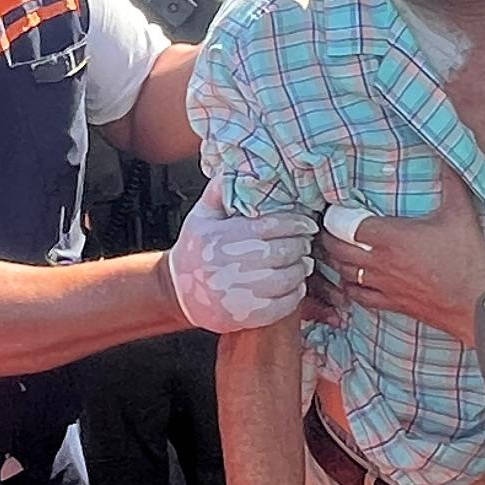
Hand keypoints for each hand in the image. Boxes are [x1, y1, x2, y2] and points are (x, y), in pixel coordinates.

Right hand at [166, 178, 315, 332]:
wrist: (177, 292)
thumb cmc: (193, 251)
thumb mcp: (200, 217)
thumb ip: (218, 192)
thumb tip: (236, 169)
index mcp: (222, 237)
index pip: (272, 226)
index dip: (297, 223)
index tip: (307, 223)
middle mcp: (231, 266)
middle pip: (284, 251)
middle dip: (301, 245)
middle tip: (305, 242)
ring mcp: (240, 293)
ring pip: (288, 278)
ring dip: (301, 268)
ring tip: (302, 262)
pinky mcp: (248, 315)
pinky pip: (284, 304)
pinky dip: (295, 293)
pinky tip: (294, 284)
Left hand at [321, 170, 484, 350]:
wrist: (475, 304)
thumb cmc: (467, 260)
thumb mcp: (461, 214)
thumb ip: (451, 183)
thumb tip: (447, 159)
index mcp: (391, 238)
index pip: (345, 225)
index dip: (335, 216)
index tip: (335, 208)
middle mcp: (380, 262)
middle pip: (337, 249)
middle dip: (328, 236)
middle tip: (329, 226)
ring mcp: (383, 286)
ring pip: (344, 273)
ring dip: (336, 260)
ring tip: (337, 249)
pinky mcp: (390, 304)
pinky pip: (358, 296)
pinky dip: (349, 286)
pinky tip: (353, 279)